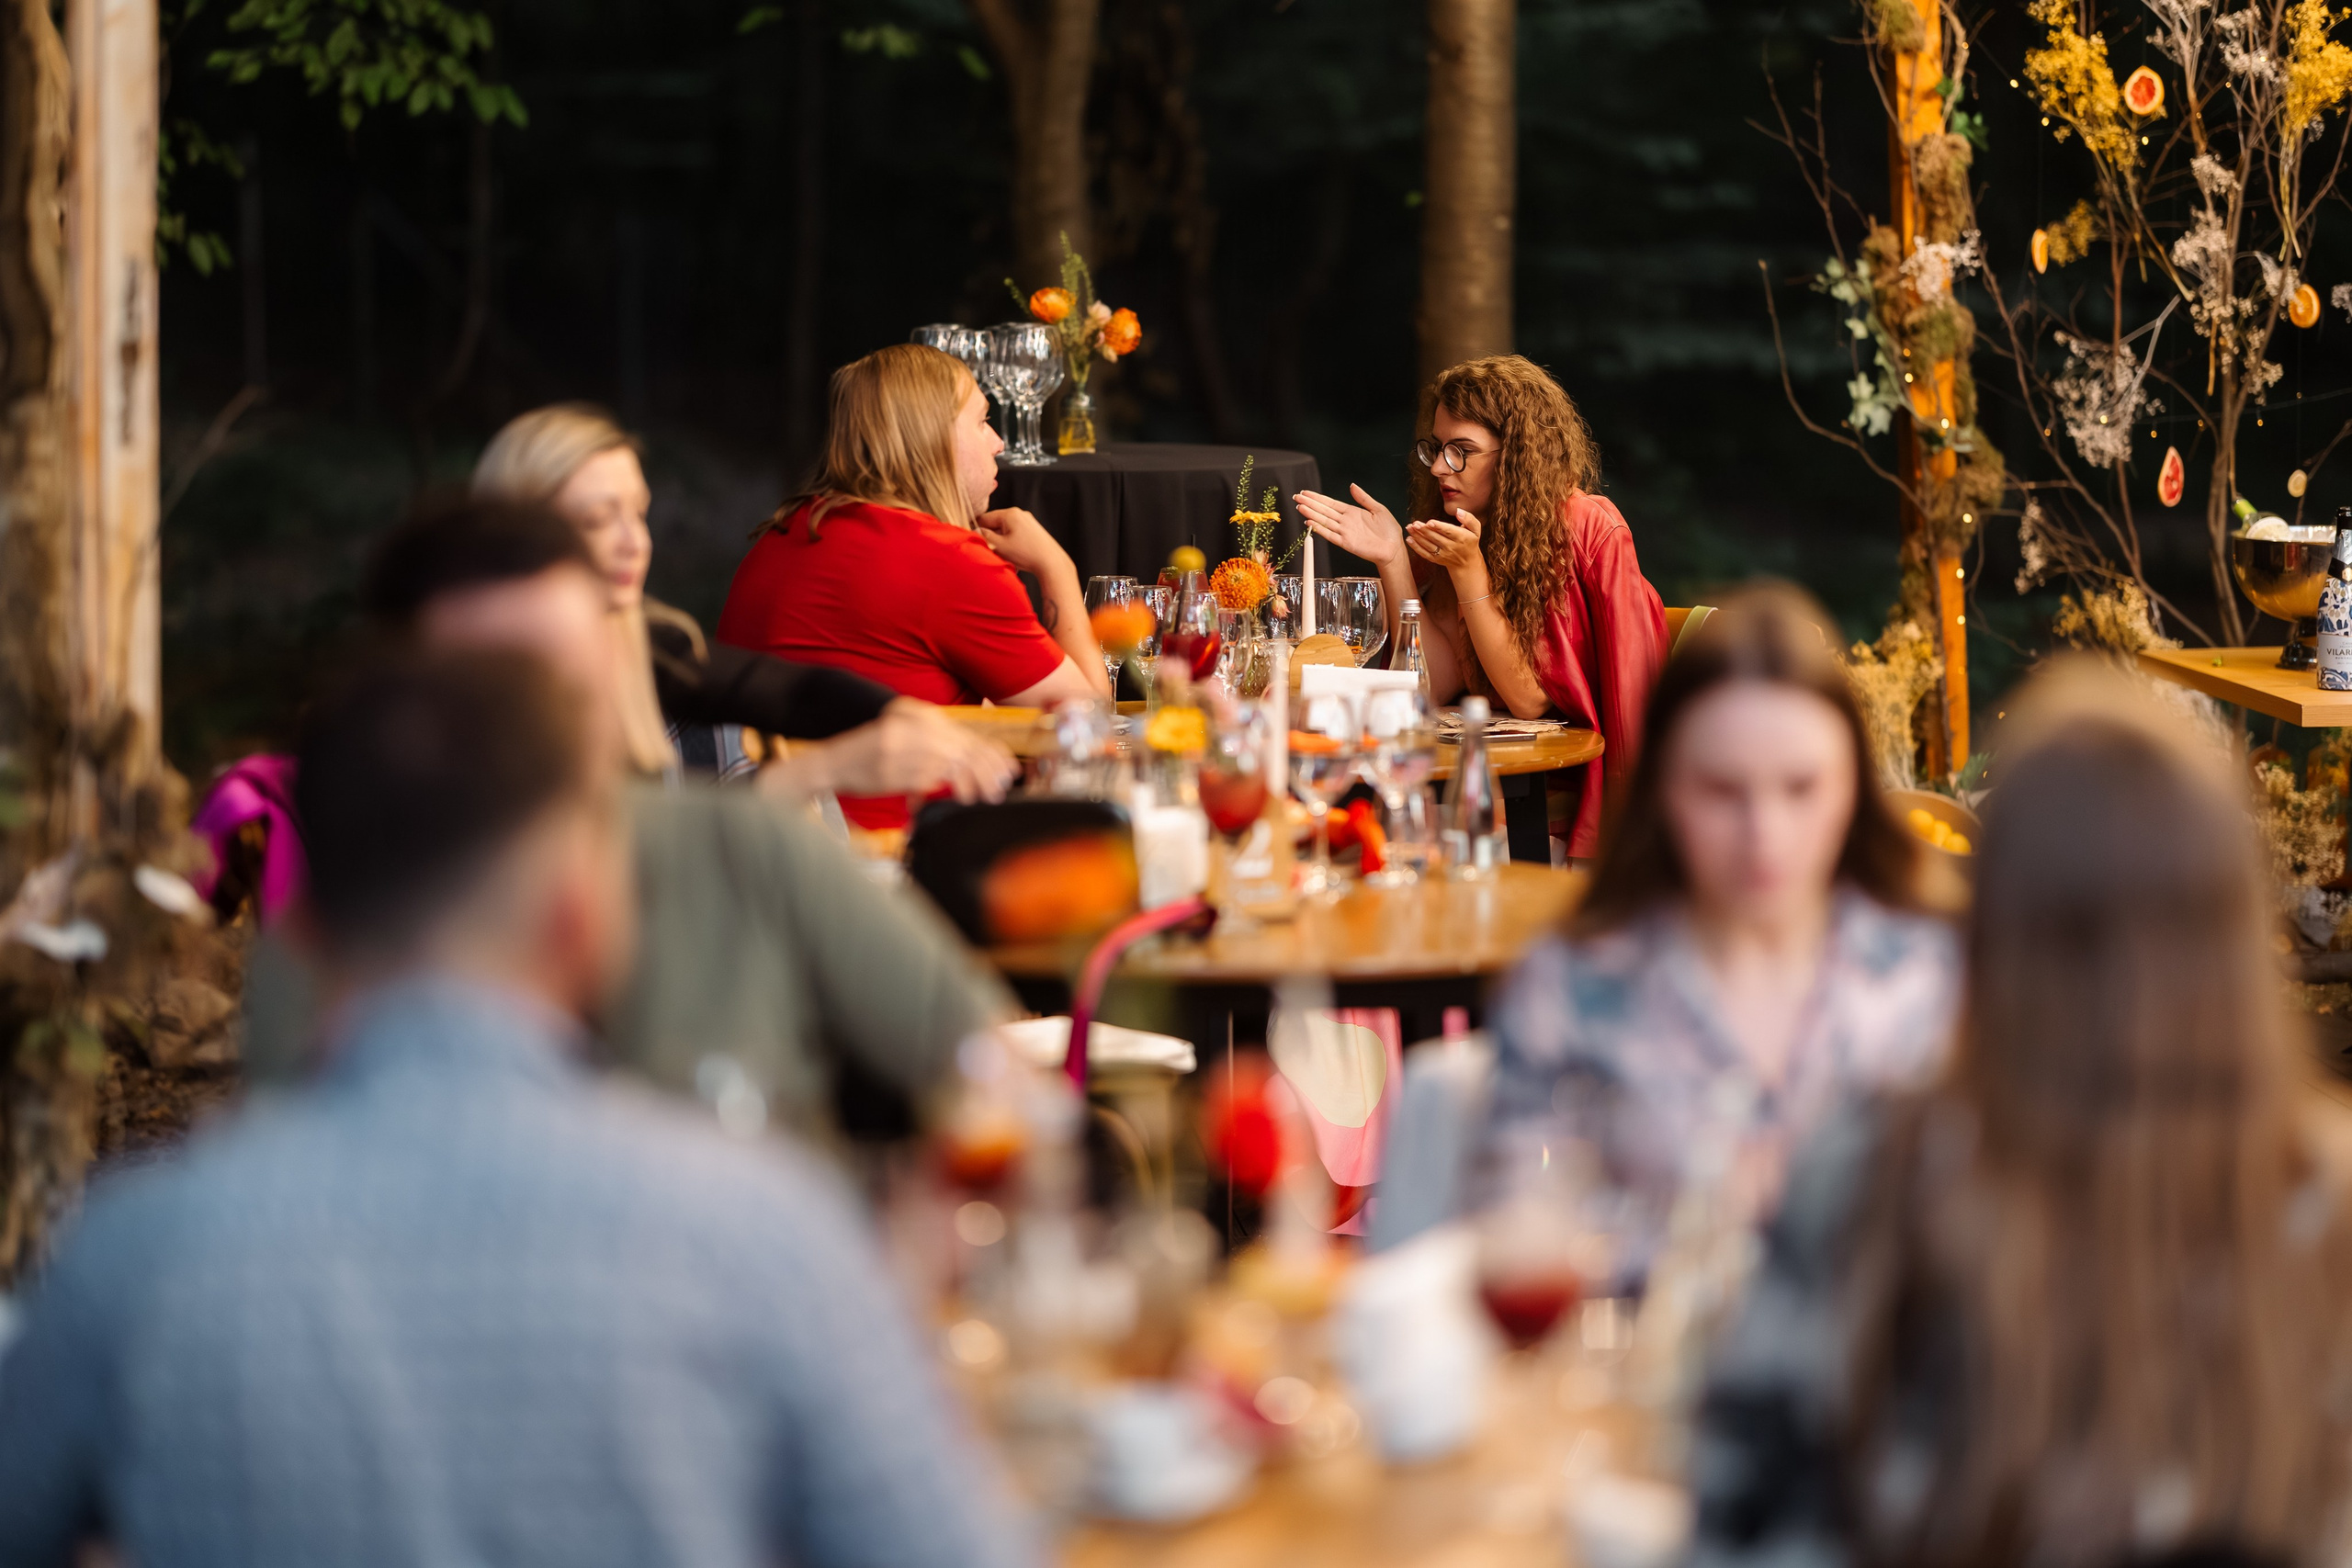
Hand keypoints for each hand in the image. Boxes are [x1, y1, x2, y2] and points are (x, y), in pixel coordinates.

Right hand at [762, 700, 1016, 803]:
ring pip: (952, 764)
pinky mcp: (895, 768)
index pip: (964, 734)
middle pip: (963, 748)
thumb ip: (937, 743)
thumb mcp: (906, 736)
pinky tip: (961, 798)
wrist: (832, 761)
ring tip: (985, 796)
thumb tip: (979, 759)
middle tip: (1000, 789)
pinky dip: (949, 790)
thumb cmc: (872, 753)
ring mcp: (904, 746)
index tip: (1007, 769)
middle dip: (987, 771)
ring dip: (973, 783)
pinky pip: (932, 780)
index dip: (990, 753)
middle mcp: (912, 726)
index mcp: (917, 714)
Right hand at [975, 506, 1072, 581]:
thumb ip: (985, 536)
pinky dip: (1011, 544)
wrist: (1051, 563)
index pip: (984, 518)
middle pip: (996, 523)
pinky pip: (1015, 534)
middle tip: (990, 551)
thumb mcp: (1000, 546)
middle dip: (991, 537)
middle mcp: (1020, 513)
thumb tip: (976, 531)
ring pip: (1005, 530)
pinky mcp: (1033, 530)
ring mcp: (1028, 521)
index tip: (974, 541)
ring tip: (1005, 556)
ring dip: (1001, 542)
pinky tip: (1014, 556)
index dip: (977, 530)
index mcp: (1010, 513)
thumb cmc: (1026, 554)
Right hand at [1294, 484, 1404, 568]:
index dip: (1317, 498)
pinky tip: (1311, 523)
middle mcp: (1345, 522)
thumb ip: (1363, 498)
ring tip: (1300, 507)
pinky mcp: (1346, 543)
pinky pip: (1331, 535)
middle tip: (1296, 497)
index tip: (1306, 493)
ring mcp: (1345, 532)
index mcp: (1352, 512)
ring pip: (1324, 521)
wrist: (1393, 548)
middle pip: (1323, 510)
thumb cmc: (1388, 531)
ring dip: (1312, 514)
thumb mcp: (1378, 508)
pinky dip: (1320, 530)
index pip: (1330, 503)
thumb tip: (1352, 486)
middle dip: (1309, 503)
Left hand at [1404, 508, 1486, 578]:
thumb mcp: (1475, 529)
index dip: (1438, 527)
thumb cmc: (1470, 541)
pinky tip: (1409, 539)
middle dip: (1424, 530)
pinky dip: (1416, 547)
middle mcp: (1451, 547)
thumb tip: (1458, 511)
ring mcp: (1443, 554)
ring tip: (1409, 527)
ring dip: (1417, 536)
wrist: (1467, 562)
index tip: (1429, 522)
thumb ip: (1468, 518)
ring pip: (1428, 545)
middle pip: (1436, 538)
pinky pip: (1425, 554)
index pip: (1448, 531)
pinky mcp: (1436, 559)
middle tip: (1415, 523)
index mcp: (1461, 537)